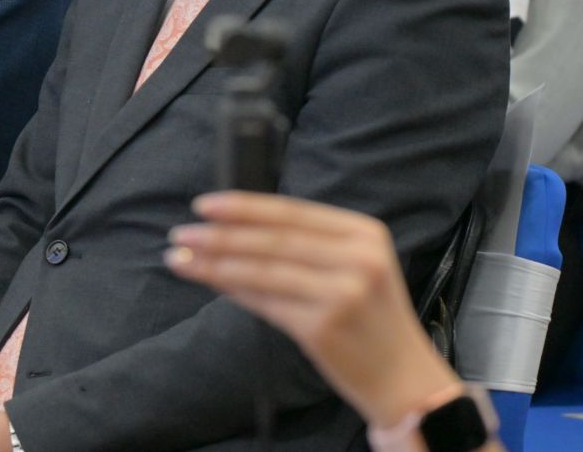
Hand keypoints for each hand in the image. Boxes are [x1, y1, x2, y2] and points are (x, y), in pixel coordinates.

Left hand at [166, 191, 459, 427]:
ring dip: (214, 262)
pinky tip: (206, 280)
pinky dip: (231, 289)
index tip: (203, 204)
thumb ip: (305, 244)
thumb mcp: (353, 267)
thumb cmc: (369, 318)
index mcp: (364, 233)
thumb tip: (231, 227)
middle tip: (180, 232)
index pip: (291, 211)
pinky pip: (264, 302)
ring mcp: (342, 293)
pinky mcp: (324, 327)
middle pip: (273, 239)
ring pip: (262, 270)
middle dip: (220, 234)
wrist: (404, 379)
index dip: (244, 206)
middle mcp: (357, 258)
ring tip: (178, 256)